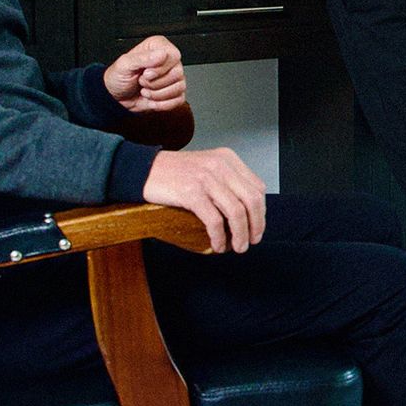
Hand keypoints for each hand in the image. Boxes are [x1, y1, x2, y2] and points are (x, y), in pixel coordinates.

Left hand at [103, 35, 185, 111]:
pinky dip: (162, 104)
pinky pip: (179, 100)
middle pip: (177, 74)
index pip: (173, 56)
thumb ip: (143, 58)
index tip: (145, 72)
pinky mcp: (175, 93)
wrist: (116, 98)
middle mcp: (169, 61)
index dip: (160, 68)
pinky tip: (152, 99)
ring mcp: (174, 78)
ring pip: (179, 88)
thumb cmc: (119, 77)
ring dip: (157, 94)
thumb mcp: (125, 64)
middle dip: (155, 83)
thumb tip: (161, 54)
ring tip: (145, 90)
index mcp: (158, 47)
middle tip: (142, 81)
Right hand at [141, 147, 266, 252]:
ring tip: (237, 247)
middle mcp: (220, 166)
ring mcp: (206, 178)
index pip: (257, 188)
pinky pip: (214, 220)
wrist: (144, 170)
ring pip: (236, 212)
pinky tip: (218, 244)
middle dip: (255, 226)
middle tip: (251, 241)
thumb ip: (227, 182)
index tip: (257, 227)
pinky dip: (219, 237)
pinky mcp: (191, 193)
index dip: (261, 212)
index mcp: (227, 159)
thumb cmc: (175, 173)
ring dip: (240, 235)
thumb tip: (246, 212)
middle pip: (251, 200)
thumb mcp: (208, 168)